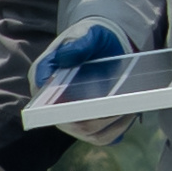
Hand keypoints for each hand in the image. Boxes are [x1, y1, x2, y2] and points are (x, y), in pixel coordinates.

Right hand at [13, 14, 132, 126]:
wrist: (106, 47)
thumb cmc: (91, 38)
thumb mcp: (86, 33)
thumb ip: (78, 44)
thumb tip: (66, 57)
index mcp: (43, 78)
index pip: (42, 98)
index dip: (57, 106)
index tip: (84, 103)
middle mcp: (53, 103)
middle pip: (69, 122)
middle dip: (94, 116)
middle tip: (118, 105)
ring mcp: (71, 118)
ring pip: (88, 132)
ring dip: (111, 124)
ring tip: (129, 107)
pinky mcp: (90, 126)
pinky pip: (102, 136)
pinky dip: (117, 129)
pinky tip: (129, 114)